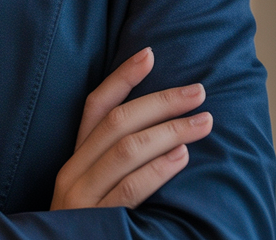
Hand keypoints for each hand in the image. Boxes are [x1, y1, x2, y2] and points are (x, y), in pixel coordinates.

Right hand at [50, 48, 212, 209]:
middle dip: (161, 101)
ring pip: (126, 149)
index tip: (150, 53)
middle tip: (198, 91)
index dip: (123, 78)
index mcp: (74, 159)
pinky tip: (182, 156)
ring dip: (169, 130)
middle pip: (117, 122)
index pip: (95, 106)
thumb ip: (115, 164)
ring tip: (202, 121)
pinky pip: (129, 189)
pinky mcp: (96, 223)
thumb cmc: (91, 231)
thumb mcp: (95, 193)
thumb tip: (160, 130)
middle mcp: (73, 172)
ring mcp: (82, 198)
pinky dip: (157, 169)